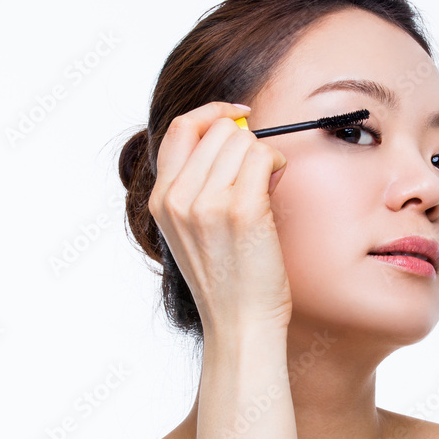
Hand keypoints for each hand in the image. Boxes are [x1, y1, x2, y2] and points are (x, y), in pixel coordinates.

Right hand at [149, 102, 291, 335]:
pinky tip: (277, 188)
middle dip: (246, 143)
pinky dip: (277, 165)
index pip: (180, 129)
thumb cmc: (229, 282)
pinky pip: (263, 158)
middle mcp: (178, 198)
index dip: (212, 113)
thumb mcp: (193, 231)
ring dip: (264, 157)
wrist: (240, 325)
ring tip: (267, 190)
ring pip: (243, 142)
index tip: (238, 117)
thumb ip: (199, 187)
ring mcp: (207, 204)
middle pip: (218, 131)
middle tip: (259, 175)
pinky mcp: (241, 211)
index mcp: (160, 200)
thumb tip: (236, 138)